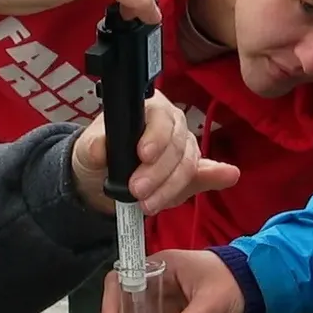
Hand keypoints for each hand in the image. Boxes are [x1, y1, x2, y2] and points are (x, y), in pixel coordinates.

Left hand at [70, 90, 239, 215]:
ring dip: (169, 187)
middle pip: (176, 144)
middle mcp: (170, 123)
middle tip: (137, 190)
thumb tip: (100, 147)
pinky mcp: (191, 169)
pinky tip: (226, 177)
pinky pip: (202, 175)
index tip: (143, 156)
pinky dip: (210, 180)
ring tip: (148, 204)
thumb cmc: (98, 154)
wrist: (101, 178)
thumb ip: (93, 147)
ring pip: (188, 164)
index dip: (155, 137)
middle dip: (158, 171)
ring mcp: (183, 146)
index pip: (160, 116)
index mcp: (147, 108)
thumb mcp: (87, 150)